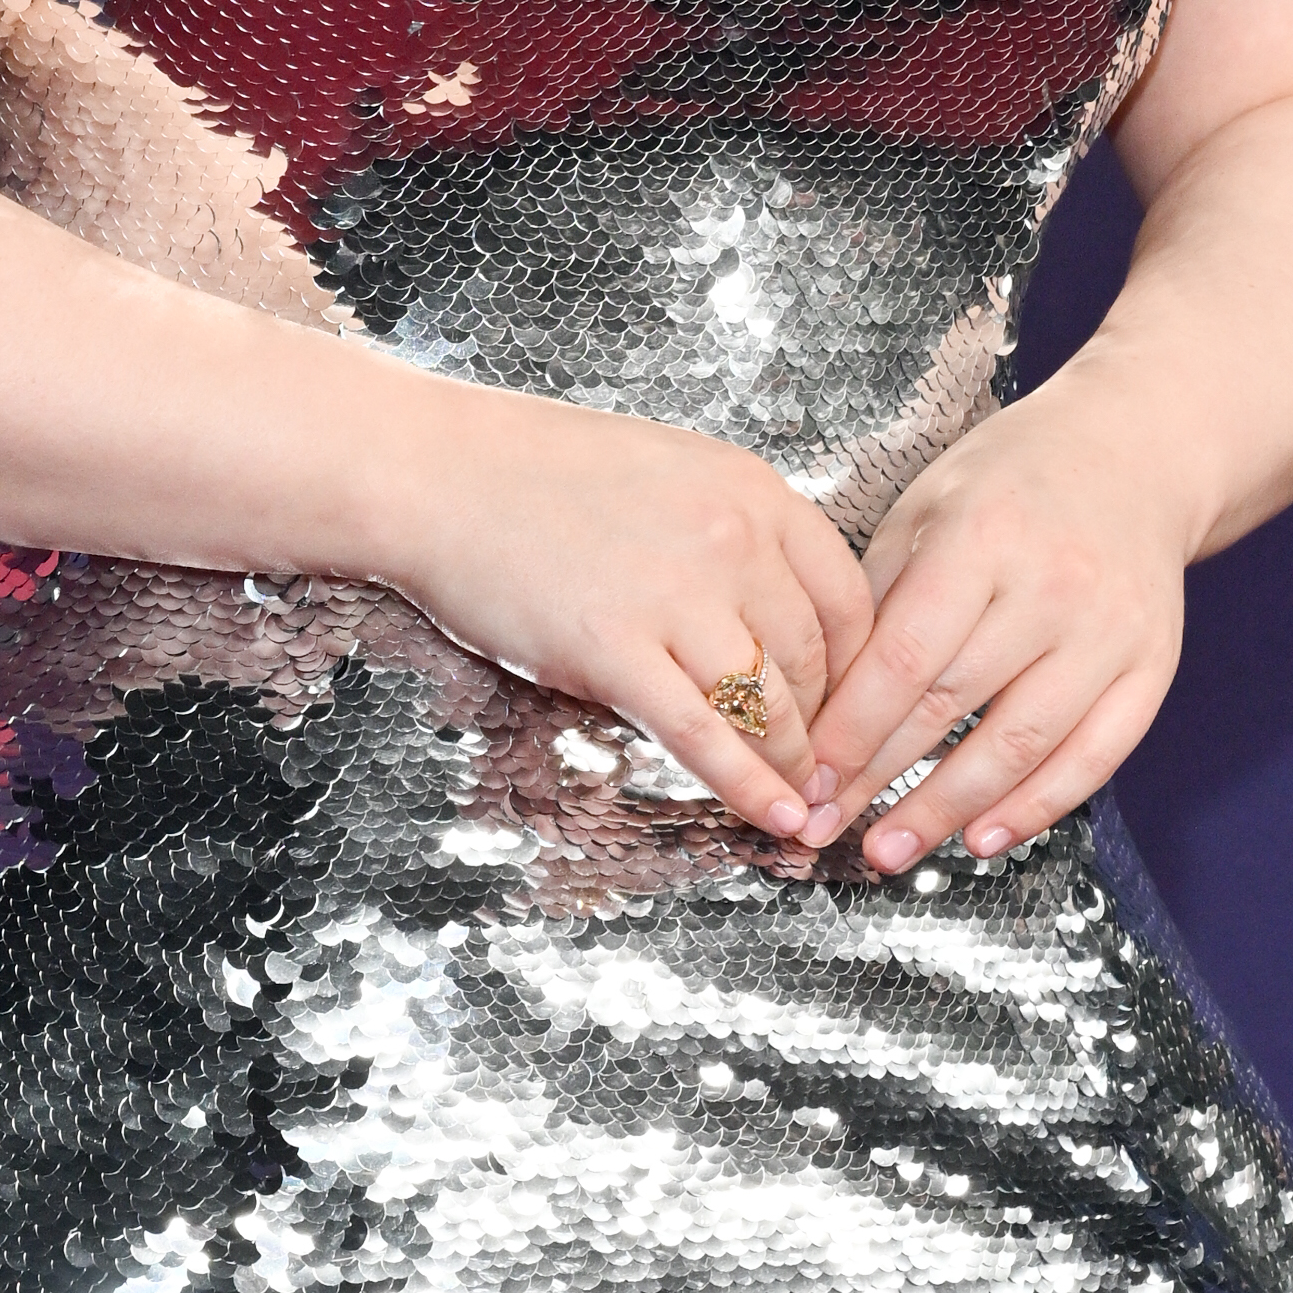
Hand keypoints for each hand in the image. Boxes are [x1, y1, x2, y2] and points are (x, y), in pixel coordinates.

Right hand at [366, 387, 874, 842]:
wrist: (434, 473)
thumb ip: (730, 531)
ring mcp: (674, 594)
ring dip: (793, 767)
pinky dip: (749, 788)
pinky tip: (777, 819)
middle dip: (827, 729)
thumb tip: (773, 612)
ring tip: (807, 808)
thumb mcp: (668, 474)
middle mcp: (730, 538)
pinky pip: (703, 735)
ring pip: (768, 705)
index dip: (859, 669)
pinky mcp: (613, 649)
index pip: (846, 597)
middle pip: (814, 660)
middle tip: (830, 775)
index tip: (849, 708)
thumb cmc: (539, 476)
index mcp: (750, 489)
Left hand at [804, 381, 1191, 869]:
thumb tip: (821, 704)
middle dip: (879, 778)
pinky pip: (1094, 758)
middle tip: (824, 829)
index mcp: (982, 538)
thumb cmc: (1012, 482)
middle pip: (953, 705)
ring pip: (1021, 745)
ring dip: (948, 811)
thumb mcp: (927, 508)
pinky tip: (983, 839)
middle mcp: (1053, 587)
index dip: (852, 729)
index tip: (807, 778)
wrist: (1134, 455)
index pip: (905, 656)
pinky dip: (1037, 807)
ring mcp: (1111, 633)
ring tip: (889, 851)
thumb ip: (878, 598)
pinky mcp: (1154, 668)